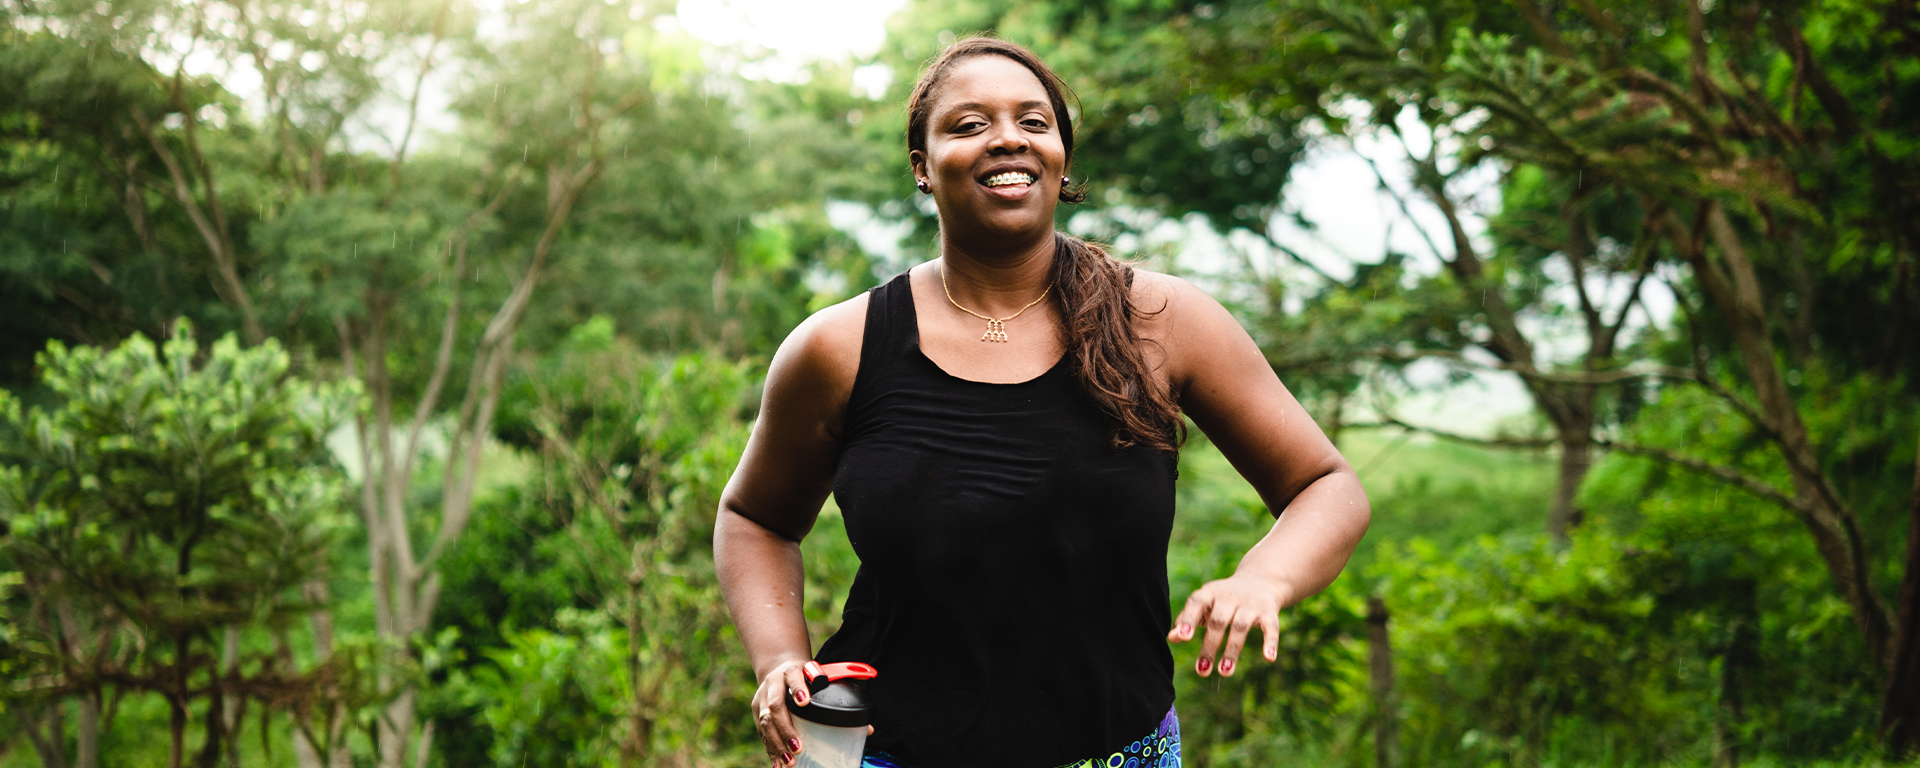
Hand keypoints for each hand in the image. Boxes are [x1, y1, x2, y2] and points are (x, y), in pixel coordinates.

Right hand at [752, 659, 822, 766]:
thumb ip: (829, 689)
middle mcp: (773, 683)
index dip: (797, 689)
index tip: (804, 702)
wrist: (777, 668)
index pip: (793, 677)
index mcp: (790, 671)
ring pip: (766, 722)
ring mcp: (762, 698)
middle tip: (798, 747)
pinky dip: (770, 749)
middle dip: (786, 728)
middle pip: (776, 705)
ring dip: (777, 743)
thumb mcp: (815, 674)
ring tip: (789, 761)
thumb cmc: (803, 676)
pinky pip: (762, 733)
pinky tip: (777, 763)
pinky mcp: (756, 711)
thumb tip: (862, 717)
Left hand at [1166, 574, 1293, 677]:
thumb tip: (1172, 638)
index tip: (1183, 638)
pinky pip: (1271, 627)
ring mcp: (1250, 604)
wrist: (1260, 580)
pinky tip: (1269, 658)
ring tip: (1224, 671)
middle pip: (1218, 621)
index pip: (1196, 604)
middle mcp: (1229, 597)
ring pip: (1240, 627)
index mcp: (1209, 593)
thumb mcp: (1204, 605)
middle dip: (1210, 646)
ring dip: (1232, 650)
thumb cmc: (1223, 600)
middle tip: (1202, 670)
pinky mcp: (1269, 612)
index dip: (1189, 620)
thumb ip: (1187, 620)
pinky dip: (1270, 642)